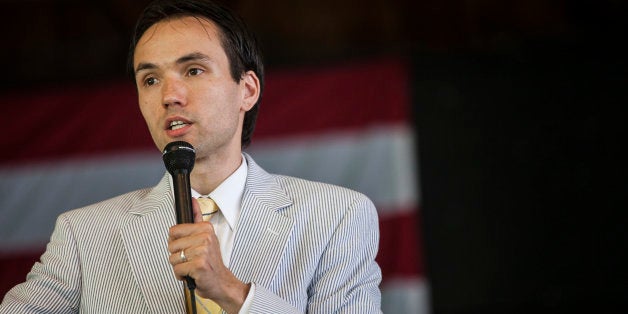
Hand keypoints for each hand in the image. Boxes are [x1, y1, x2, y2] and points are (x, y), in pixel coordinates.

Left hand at [168, 198, 249, 312]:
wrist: (221, 282)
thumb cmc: (211, 262)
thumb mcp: (207, 237)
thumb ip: (197, 219)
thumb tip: (192, 201)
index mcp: (205, 228)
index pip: (173, 231)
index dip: (176, 242)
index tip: (187, 247)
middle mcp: (205, 237)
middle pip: (171, 245)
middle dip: (177, 256)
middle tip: (191, 259)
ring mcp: (203, 251)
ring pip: (173, 258)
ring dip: (179, 266)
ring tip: (191, 266)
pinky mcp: (199, 265)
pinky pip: (177, 269)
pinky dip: (181, 275)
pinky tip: (192, 274)